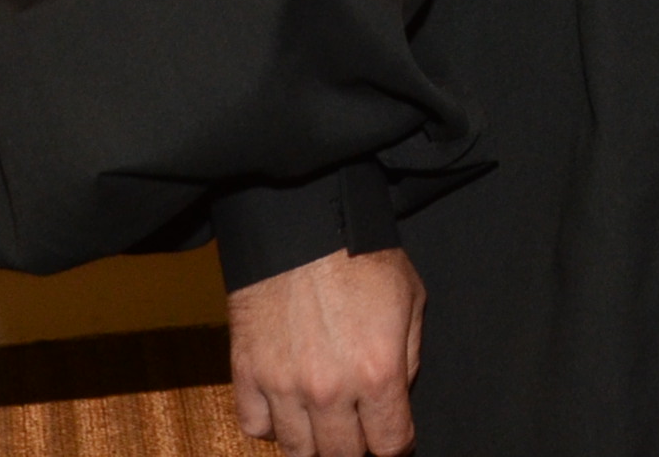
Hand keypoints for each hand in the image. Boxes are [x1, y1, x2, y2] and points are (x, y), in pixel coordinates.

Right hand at [228, 245, 424, 456]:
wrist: (302, 224)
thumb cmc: (361, 255)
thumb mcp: (411, 299)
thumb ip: (409, 357)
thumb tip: (397, 396)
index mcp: (378, 372)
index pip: (390, 445)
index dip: (395, 442)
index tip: (391, 433)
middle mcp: (330, 390)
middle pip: (342, 456)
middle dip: (355, 444)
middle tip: (357, 423)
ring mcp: (284, 385)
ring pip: (297, 451)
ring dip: (314, 441)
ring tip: (323, 419)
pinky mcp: (247, 373)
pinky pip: (256, 427)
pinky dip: (272, 424)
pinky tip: (287, 404)